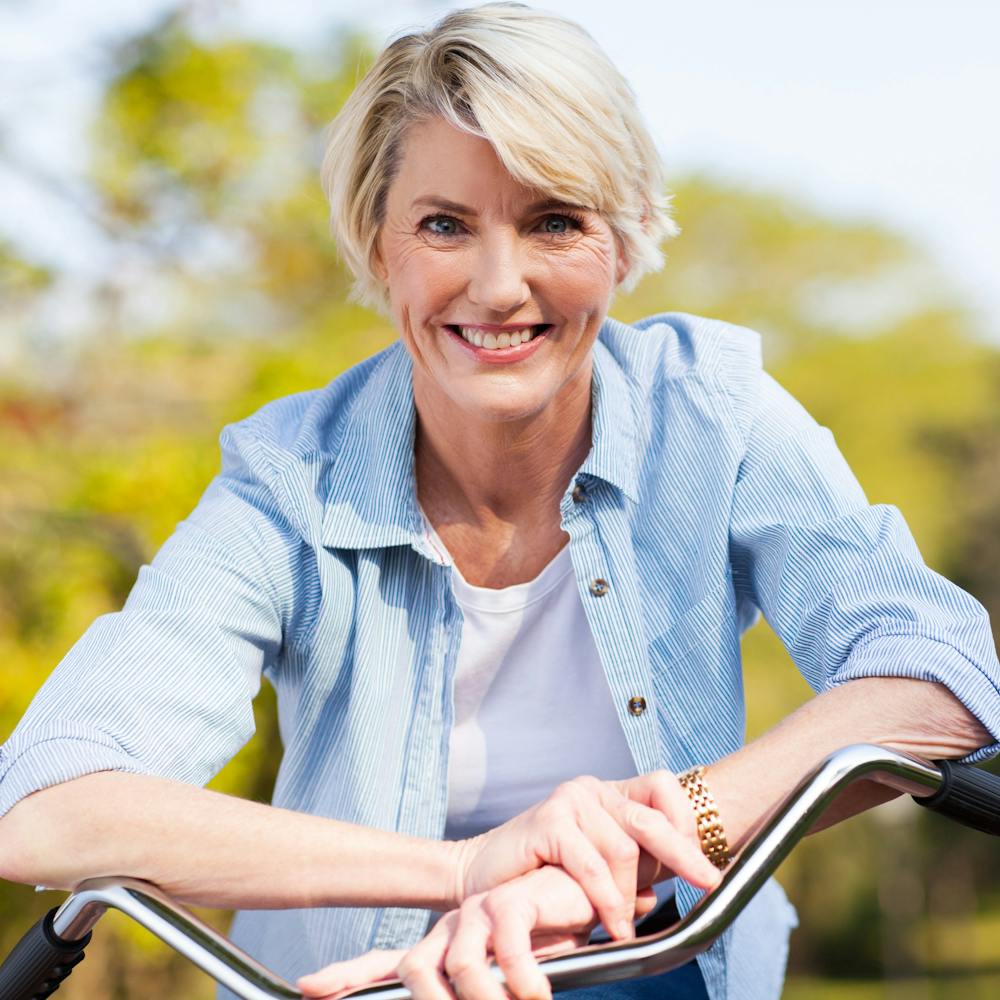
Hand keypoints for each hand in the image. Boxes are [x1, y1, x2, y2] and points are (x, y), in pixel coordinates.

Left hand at [296, 866, 660, 999]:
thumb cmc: (548, 940)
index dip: (349, 976)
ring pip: (458, 968)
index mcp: (445, 946)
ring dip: (487, 999)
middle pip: (414, 969)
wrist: (582, 889)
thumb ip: (482, 987)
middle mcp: (454, 928)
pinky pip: (505, 950)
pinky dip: (524, 981)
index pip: (390, 964)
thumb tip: (461, 995)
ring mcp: (478, 913)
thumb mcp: (507, 974)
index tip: (311, 988)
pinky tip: (538, 993)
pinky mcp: (510, 903)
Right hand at [454, 772, 719, 940]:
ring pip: (626, 849)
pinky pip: (593, 864)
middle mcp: (592, 790)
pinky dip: (607, 900)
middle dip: (686, 855)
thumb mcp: (594, 869)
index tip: (703, 862)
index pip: (663, 788)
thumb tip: (657, 893)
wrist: (479, 876)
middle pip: (653, 817)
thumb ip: (627, 871)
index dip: (687, 822)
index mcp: (607, 794)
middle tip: (708, 884)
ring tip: (624, 926)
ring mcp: (571, 801)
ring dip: (631, 896)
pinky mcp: (549, 819)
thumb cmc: (538, 874)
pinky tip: (612, 923)